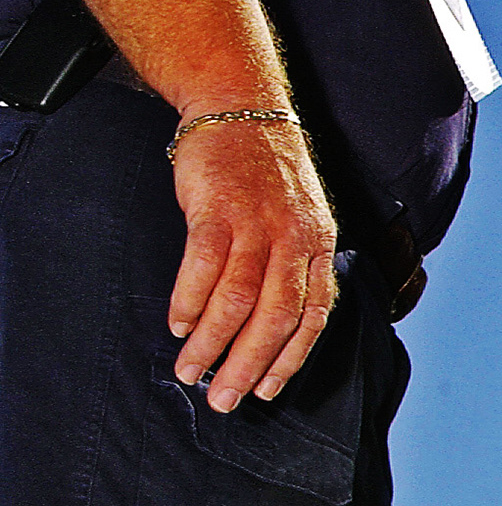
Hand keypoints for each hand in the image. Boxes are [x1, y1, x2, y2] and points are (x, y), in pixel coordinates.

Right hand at [168, 116, 337, 408]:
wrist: (241, 105)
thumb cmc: (267, 170)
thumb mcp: (301, 216)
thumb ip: (296, 265)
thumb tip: (276, 325)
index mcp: (319, 245)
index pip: (313, 316)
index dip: (289, 358)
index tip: (265, 390)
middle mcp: (295, 238)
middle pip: (274, 317)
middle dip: (247, 365)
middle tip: (223, 400)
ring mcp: (257, 223)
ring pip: (236, 300)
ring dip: (211, 343)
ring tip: (191, 371)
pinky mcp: (217, 208)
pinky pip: (203, 267)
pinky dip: (189, 302)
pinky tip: (178, 324)